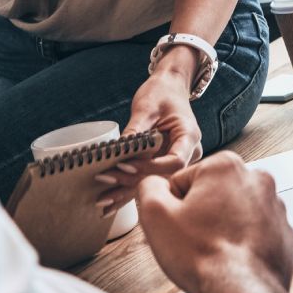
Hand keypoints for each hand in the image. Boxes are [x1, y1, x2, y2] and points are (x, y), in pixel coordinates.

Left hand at [98, 69, 201, 207]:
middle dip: (132, 182)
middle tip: (105, 183)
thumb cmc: (161, 93)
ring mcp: (178, 161)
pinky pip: (148, 179)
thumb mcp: (146, 107)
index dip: (150, 167)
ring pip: (154, 182)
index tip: (125, 165)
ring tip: (103, 202)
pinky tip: (111, 204)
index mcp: (189, 136)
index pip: (174, 161)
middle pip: (162, 176)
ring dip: (128, 192)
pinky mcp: (165, 164)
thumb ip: (136, 129)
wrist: (170, 88)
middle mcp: (188, 153)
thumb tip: (118, 150)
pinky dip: (129, 190)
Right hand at [137, 152, 292, 292]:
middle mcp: (258, 180)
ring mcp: (277, 208)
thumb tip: (155, 183)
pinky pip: (257, 234)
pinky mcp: (285, 234)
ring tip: (214, 252)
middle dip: (201, 215)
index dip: (174, 206)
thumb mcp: (155, 214)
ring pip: (236, 214)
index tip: (179, 225)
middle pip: (213, 195)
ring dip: (224, 229)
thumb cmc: (202, 255)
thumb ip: (149, 187)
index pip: (184, 181)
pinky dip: (245, 244)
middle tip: (194, 241)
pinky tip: (234, 260)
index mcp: (226, 166)